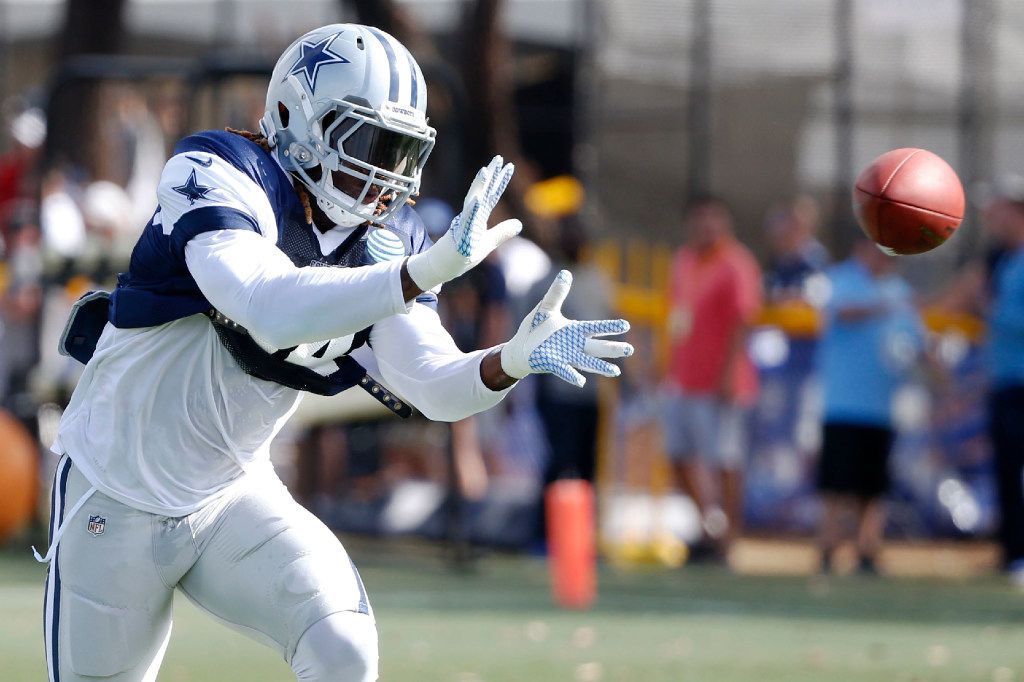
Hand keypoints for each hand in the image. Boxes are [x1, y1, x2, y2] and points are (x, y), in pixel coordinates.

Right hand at [406, 156, 521, 291]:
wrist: (445, 267)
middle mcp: (471, 215)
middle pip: (482, 192)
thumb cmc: (464, 254)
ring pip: (472, 201)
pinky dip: (471, 210)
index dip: (501, 181)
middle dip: (490, 175)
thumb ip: (502, 232)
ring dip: (478, 186)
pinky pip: (466, 221)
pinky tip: (477, 199)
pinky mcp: (459, 235)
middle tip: (498, 158)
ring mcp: (464, 223)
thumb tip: (519, 223)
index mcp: (479, 216)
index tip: (509, 166)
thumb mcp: (489, 243)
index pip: (492, 195)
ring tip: (485, 171)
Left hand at [500, 270, 632, 386]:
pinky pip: (564, 371)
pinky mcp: (553, 365)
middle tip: (630, 349)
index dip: (610, 327)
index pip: (595, 328)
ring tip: (615, 371)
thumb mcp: (546, 308)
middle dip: (612, 348)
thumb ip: (557, 293)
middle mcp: (574, 345)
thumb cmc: (535, 329)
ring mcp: (565, 356)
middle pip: (597, 347)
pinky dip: (572, 375)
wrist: (520, 348)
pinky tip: (581, 381)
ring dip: (600, 367)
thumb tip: (566, 273)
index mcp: (574, 330)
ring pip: (587, 362)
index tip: (626, 325)